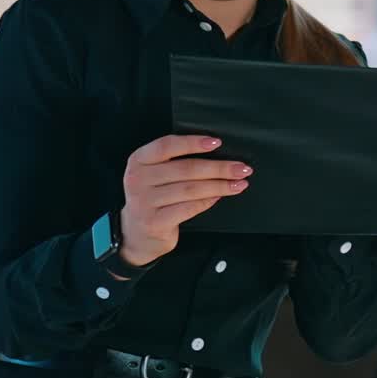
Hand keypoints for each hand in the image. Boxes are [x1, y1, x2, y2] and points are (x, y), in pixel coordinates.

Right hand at [119, 134, 250, 266]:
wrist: (135, 234)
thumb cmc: (153, 198)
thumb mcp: (154, 174)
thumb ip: (175, 162)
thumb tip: (217, 155)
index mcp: (139, 160)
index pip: (167, 145)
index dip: (193, 143)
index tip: (217, 143)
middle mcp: (138, 179)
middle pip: (186, 169)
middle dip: (219, 168)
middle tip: (241, 168)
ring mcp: (144, 202)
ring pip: (191, 189)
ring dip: (220, 186)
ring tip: (239, 183)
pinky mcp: (155, 221)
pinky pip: (189, 207)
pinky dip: (209, 200)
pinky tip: (221, 196)